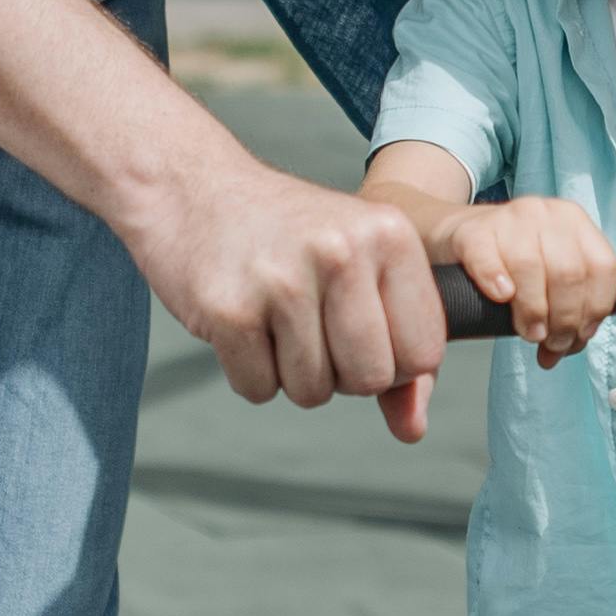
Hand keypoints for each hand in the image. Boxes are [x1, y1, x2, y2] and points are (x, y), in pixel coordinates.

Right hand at [133, 160, 452, 439]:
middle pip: (371, 379)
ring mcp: (284, 281)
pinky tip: (243, 322)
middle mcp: (342, 252)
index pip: (424, 353)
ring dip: (291, 373)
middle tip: (313, 329)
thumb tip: (413, 428)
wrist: (192, 187)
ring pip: (313, 391)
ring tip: (274, 319)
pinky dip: (249, 372)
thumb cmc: (285, 231)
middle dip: (343, 374)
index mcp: (390, 235)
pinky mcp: (230, 309)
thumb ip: (399, 340)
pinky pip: (258, 389)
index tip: (361, 334)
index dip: (393, 363)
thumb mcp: (360, 259)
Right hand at [451, 196, 615, 370]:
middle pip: (569, 273)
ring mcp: (510, 219)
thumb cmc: (511, 258)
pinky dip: (496, 281)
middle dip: (564, 319)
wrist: (462, 233)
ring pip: (531, 267)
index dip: (594, 310)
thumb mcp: (550, 271)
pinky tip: (502, 297)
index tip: (580, 335)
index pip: (602, 268)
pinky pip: (488, 259)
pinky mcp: (474, 231)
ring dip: (533, 311)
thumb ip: (566, 307)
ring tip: (529, 331)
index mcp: (575, 222)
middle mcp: (547, 214)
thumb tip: (563, 349)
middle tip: (551, 341)